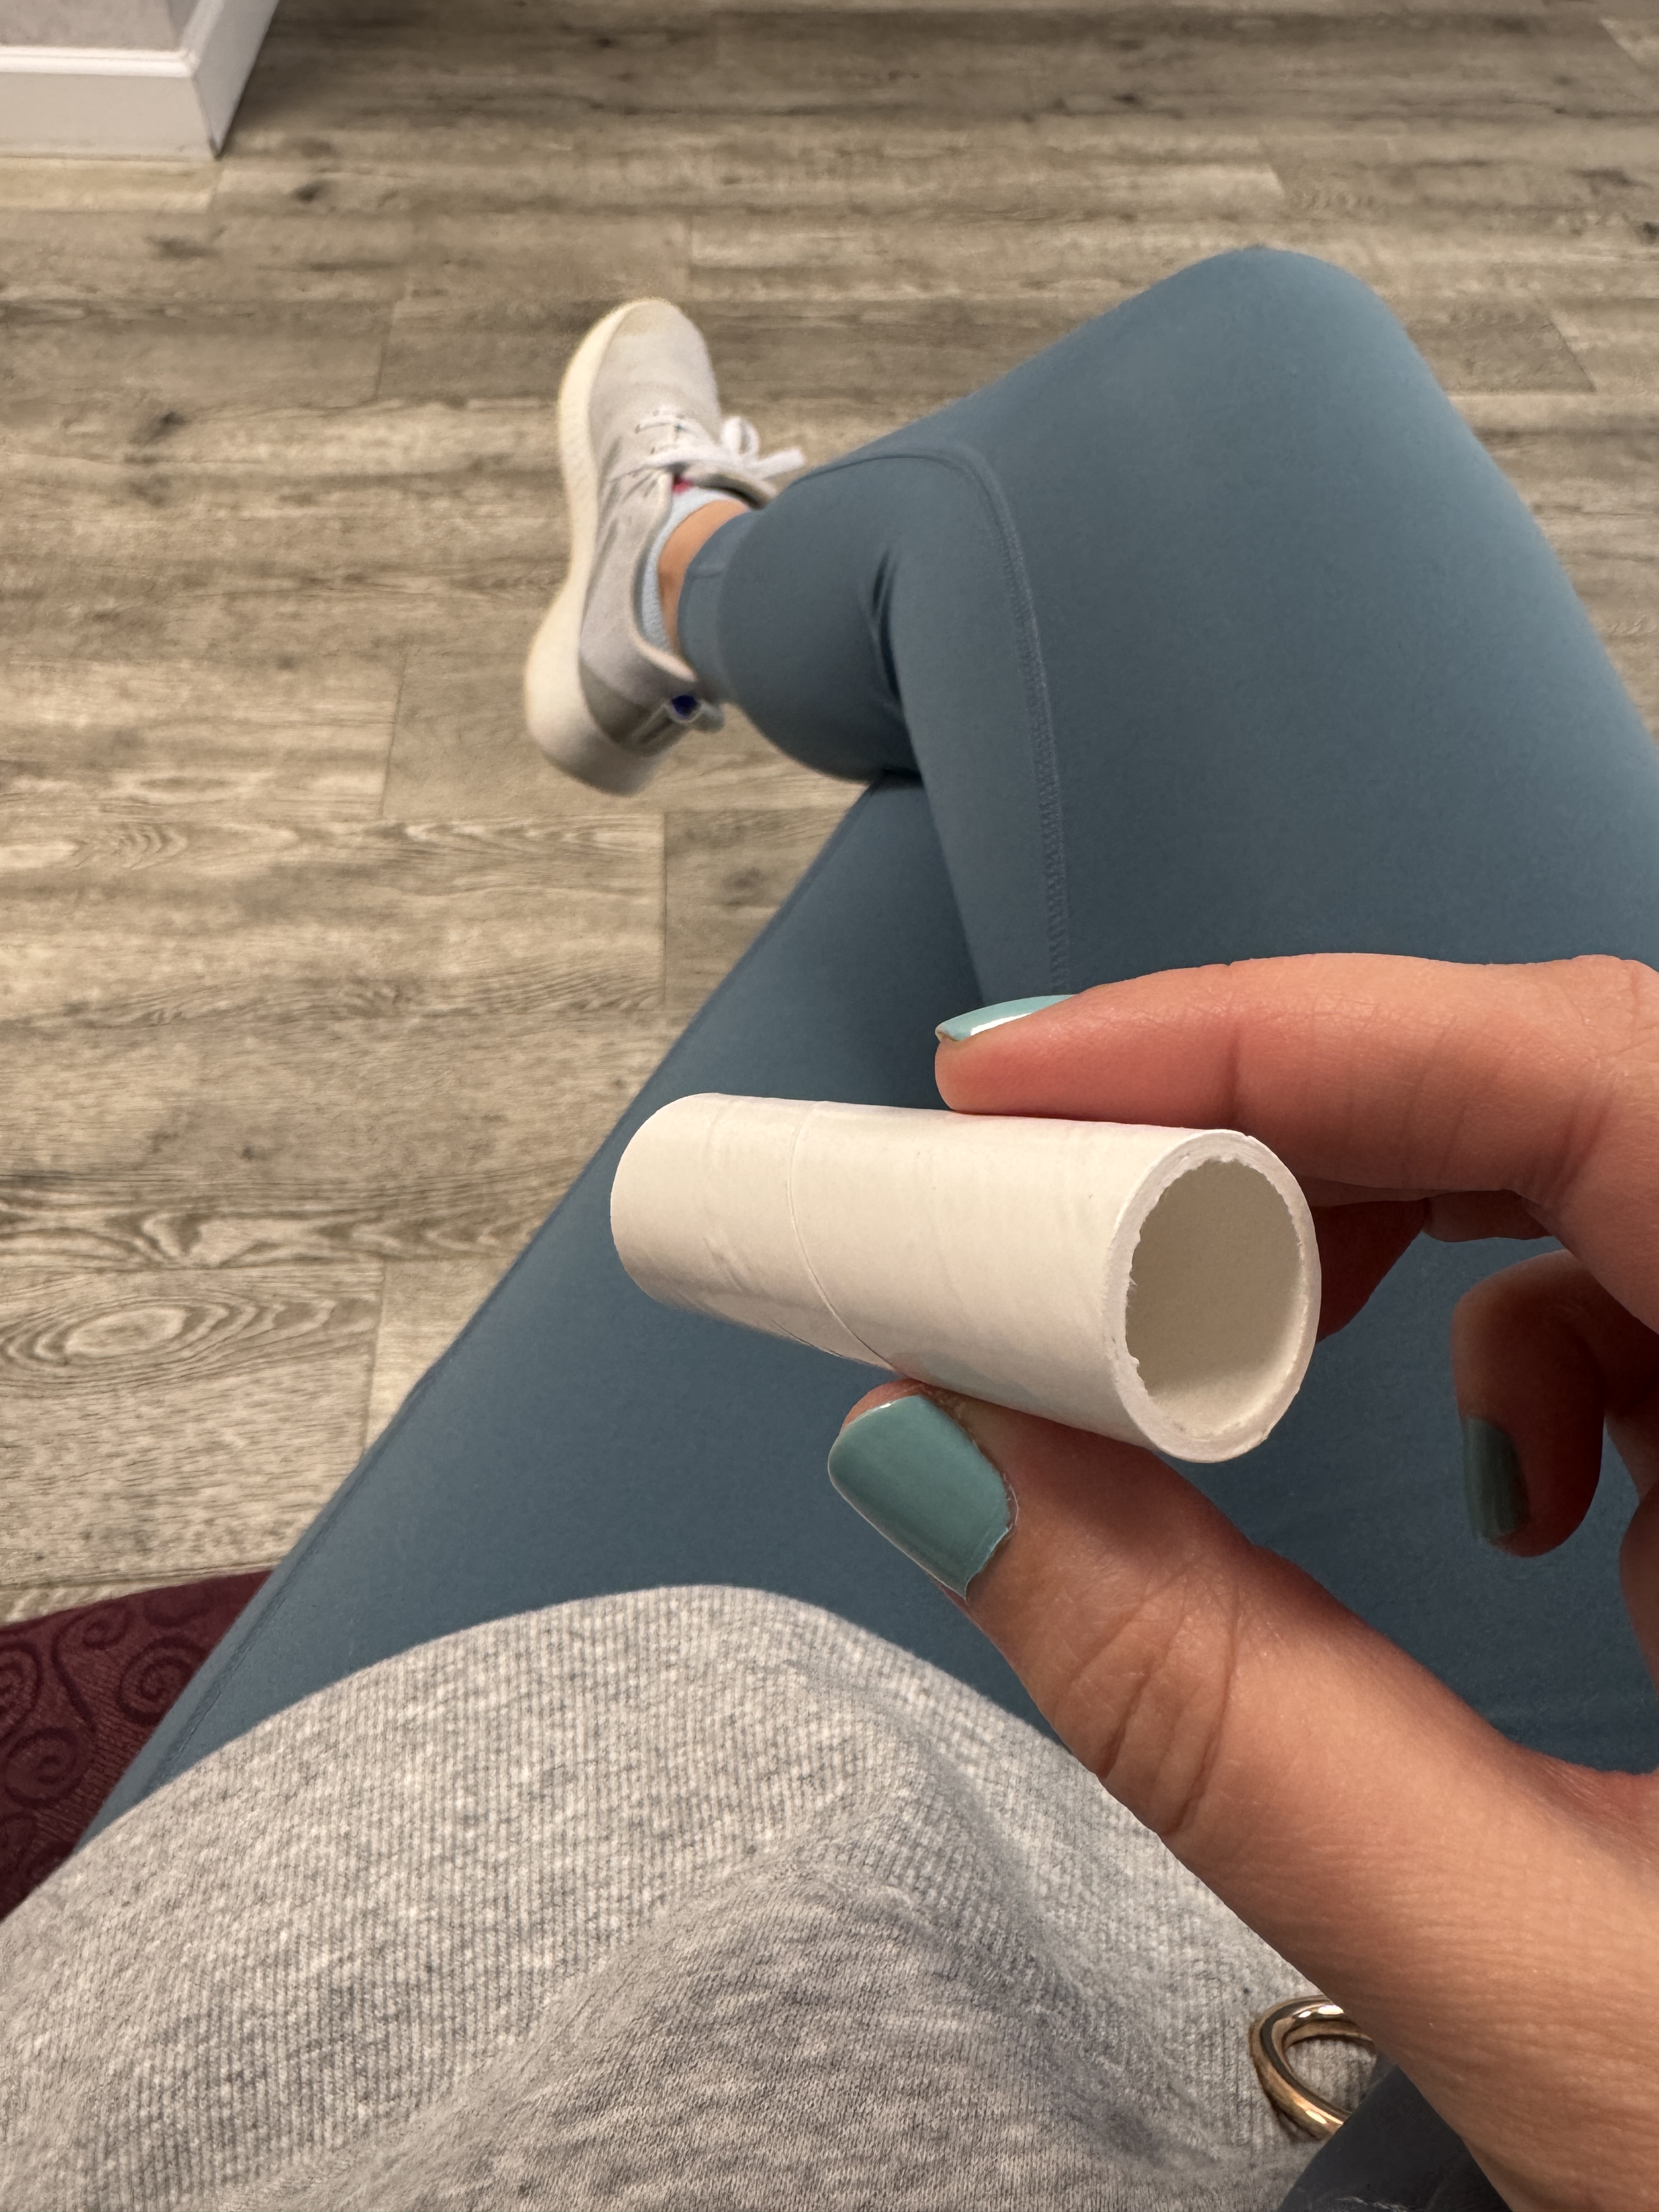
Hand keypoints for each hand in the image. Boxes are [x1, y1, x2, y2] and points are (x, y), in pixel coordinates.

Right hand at [841, 953, 1658, 2211]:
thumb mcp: (1569, 2007)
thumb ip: (1240, 1732)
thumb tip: (945, 1457)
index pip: (1602, 1084)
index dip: (1294, 1033)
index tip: (1027, 1085)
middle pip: (1596, 1084)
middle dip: (1300, 1117)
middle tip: (1062, 1198)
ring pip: (1616, 1157)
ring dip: (1398, 1225)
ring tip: (1268, 1369)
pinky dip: (1523, 1331)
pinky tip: (1520, 1499)